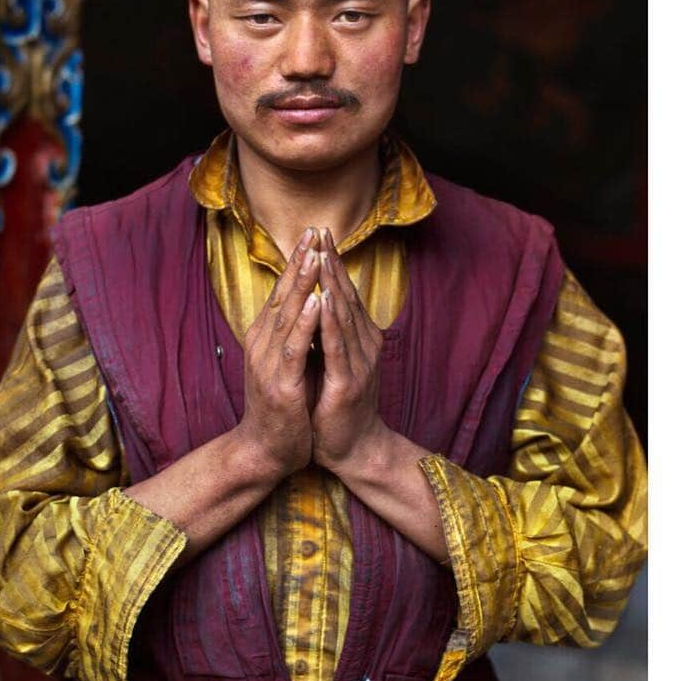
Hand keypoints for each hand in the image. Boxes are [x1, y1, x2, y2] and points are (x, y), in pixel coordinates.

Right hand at [236, 226, 321, 479]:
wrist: (264, 450)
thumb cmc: (280, 407)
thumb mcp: (283, 363)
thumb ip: (291, 335)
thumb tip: (308, 304)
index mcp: (264, 337)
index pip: (282, 292)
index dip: (297, 262)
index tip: (313, 235)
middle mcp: (261, 344)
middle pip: (283, 295)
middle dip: (300, 262)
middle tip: (314, 231)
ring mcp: (268, 363)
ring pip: (287, 315)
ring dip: (302, 284)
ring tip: (315, 255)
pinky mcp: (280, 384)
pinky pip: (294, 349)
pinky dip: (305, 324)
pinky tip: (316, 303)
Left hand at [311, 228, 390, 476]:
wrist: (354, 450)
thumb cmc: (339, 406)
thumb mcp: (335, 363)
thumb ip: (330, 334)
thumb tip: (317, 302)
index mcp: (359, 338)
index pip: (343, 292)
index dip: (332, 262)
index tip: (320, 233)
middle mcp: (364, 344)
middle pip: (345, 295)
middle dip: (331, 262)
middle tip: (321, 230)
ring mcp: (358, 363)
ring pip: (343, 315)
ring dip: (332, 283)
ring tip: (322, 253)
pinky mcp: (348, 383)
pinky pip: (336, 347)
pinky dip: (329, 321)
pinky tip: (323, 299)